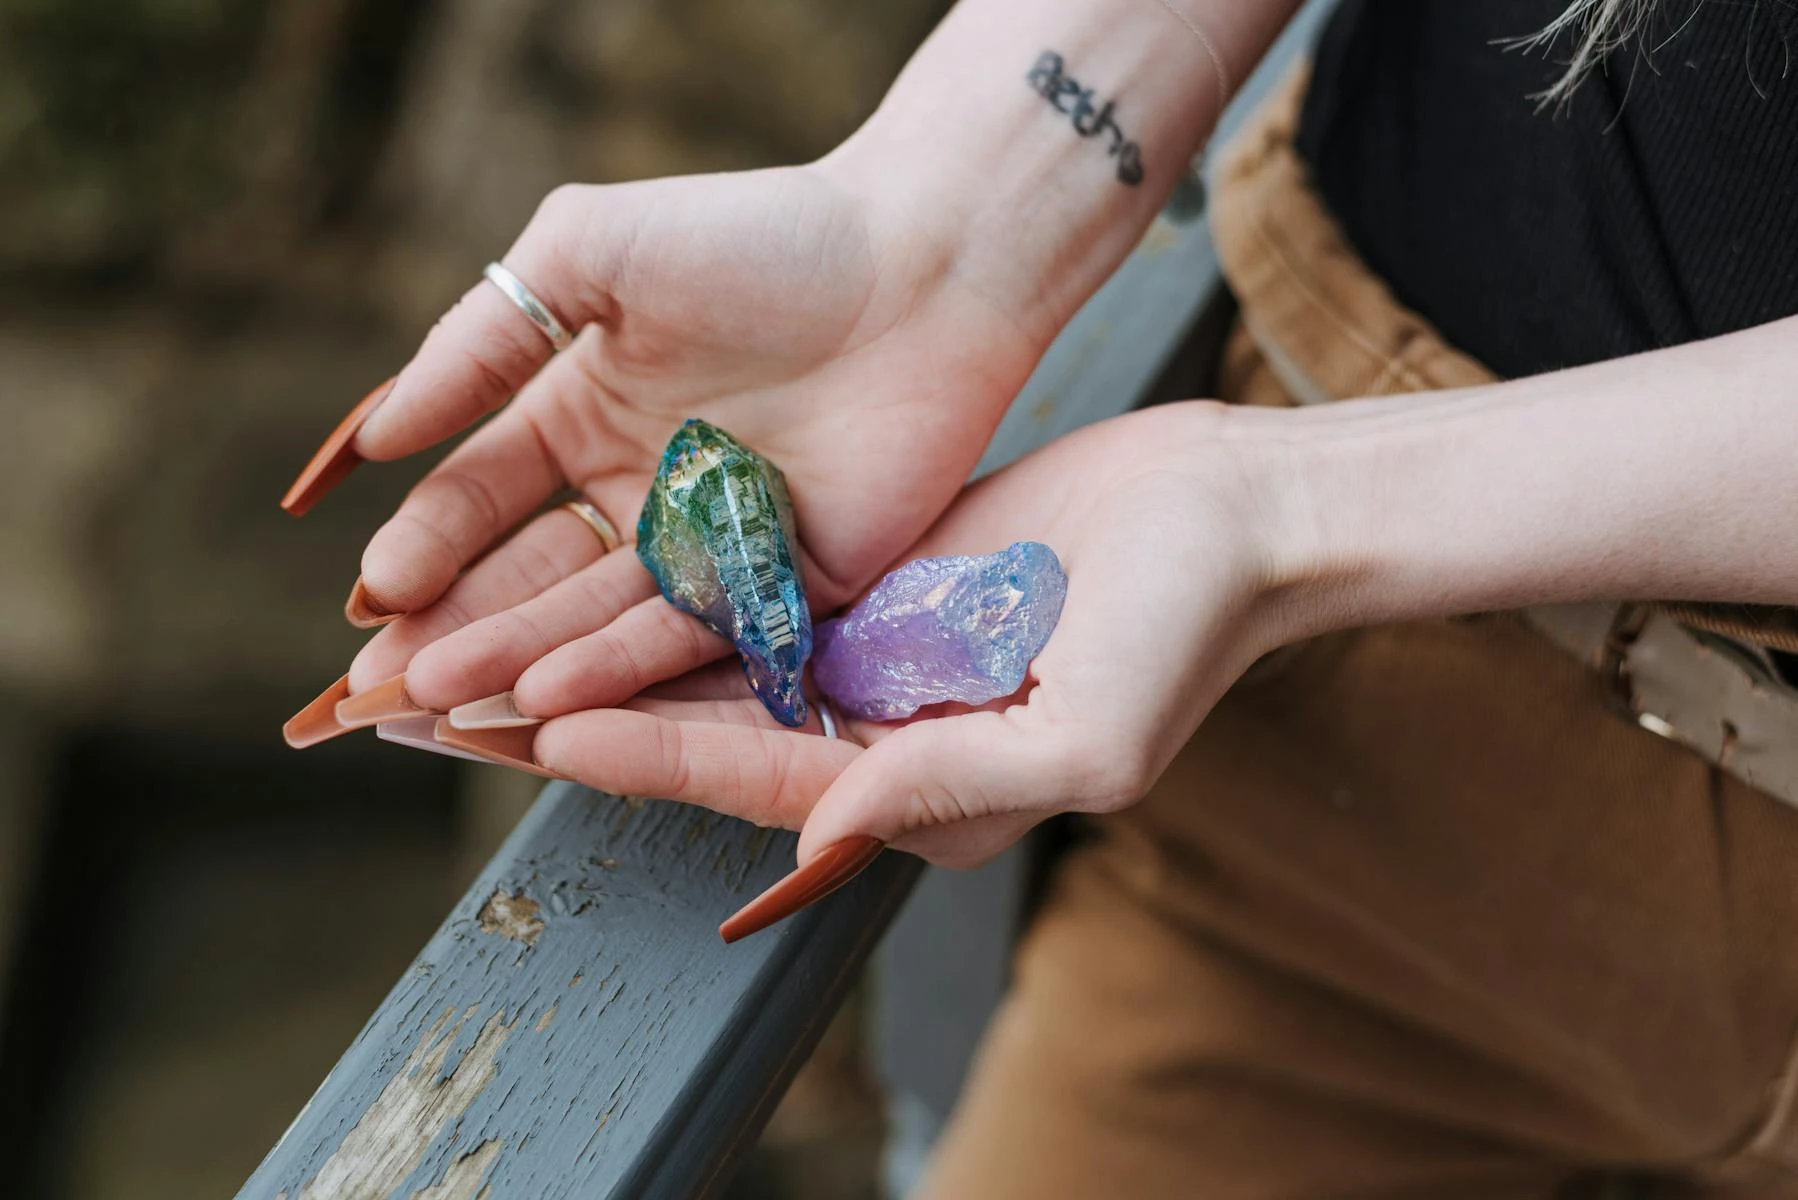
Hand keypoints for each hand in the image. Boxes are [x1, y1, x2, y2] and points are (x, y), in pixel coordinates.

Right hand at [325, 160, 1045, 704]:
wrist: (923, 263)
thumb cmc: (762, 236)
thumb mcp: (591, 255)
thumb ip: (481, 342)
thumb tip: (377, 434)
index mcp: (590, 412)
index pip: (483, 498)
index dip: (425, 544)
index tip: (374, 593)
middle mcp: (643, 491)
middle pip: (530, 576)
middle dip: (456, 626)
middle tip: (386, 684)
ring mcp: (714, 546)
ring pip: (598, 620)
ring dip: (520, 660)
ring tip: (445, 696)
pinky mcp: (788, 587)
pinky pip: (694, 640)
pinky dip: (620, 670)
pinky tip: (548, 697)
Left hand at [522, 402, 1294, 868]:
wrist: (1231, 513)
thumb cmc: (1185, 631)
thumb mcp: (1086, 736)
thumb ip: (952, 790)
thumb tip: (821, 835)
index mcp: (920, 799)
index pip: (762, 781)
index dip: (655, 755)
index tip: (547, 724)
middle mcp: (877, 742)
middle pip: (707, 734)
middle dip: (588, 718)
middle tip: (462, 699)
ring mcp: (870, 664)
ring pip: (711, 664)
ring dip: (605, 652)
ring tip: (492, 638)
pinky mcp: (870, 589)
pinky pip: (753, 594)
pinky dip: (672, 586)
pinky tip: (591, 560)